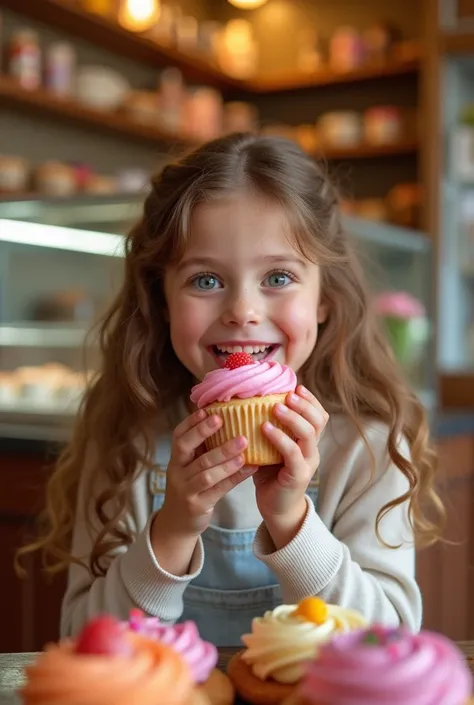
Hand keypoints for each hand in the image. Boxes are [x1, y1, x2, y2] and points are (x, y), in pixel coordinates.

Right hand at [155, 409, 256, 537]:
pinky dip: (236, 477)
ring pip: (205, 471)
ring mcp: (186, 490)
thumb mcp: (189, 468)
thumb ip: (201, 449)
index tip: (206, 409)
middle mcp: (177, 472)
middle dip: (204, 432)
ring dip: (225, 456)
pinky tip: (251, 467)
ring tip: (243, 444)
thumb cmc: (190, 487)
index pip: (178, 436)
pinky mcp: (198, 505)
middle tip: (223, 419)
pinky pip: (219, 488)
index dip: (191, 423)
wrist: (178, 524)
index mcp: (176, 460)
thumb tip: (224, 420)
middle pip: (187, 449)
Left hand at [254, 385, 328, 548]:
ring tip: (276, 407)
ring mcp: (308, 463)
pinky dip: (280, 438)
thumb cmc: (270, 473)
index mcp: (308, 441)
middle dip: (304, 404)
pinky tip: (265, 428)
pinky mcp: (299, 476)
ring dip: (292, 418)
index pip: (319, 415)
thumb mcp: (270, 446)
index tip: (297, 386)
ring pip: (309, 434)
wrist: (275, 508)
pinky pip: (293, 453)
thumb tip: (249, 400)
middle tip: (288, 393)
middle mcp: (312, 449)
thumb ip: (268, 427)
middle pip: (319, 421)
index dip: (311, 400)